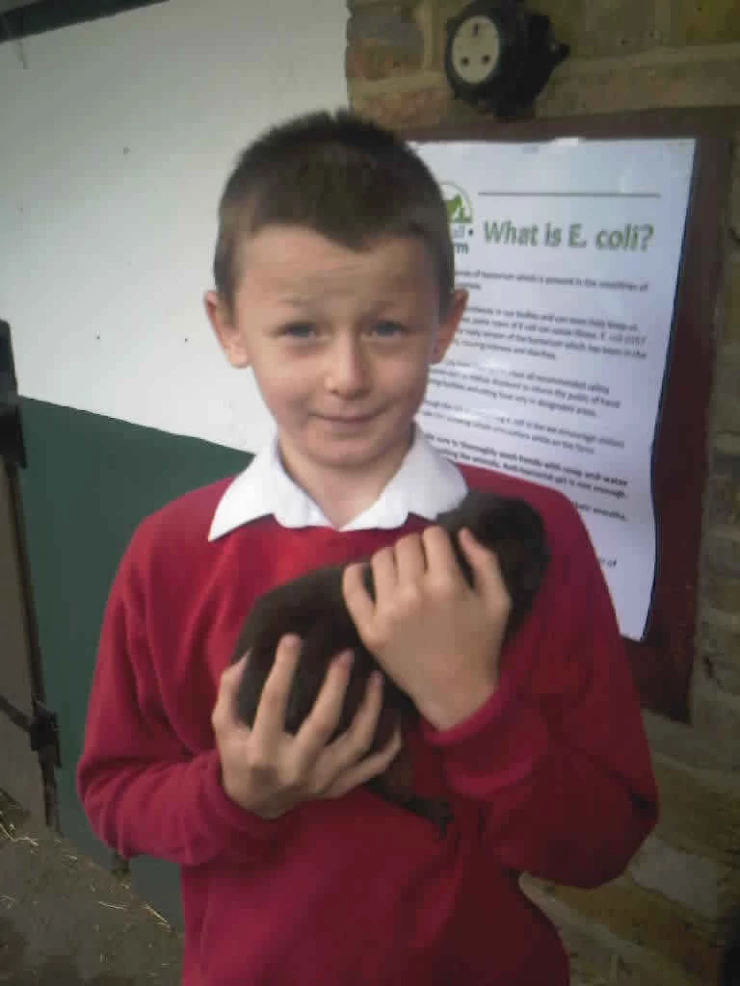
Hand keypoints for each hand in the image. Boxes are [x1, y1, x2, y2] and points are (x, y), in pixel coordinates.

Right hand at [211, 634, 401, 819]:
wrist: (255, 806)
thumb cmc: (240, 757)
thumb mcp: (224, 727)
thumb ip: (231, 691)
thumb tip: (250, 655)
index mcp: (263, 751)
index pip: (274, 702)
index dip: (283, 667)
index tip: (293, 638)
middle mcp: (295, 767)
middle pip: (323, 723)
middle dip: (336, 685)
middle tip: (345, 654)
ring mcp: (322, 781)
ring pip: (356, 743)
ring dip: (371, 708)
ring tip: (376, 677)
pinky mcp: (339, 788)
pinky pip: (372, 767)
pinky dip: (388, 745)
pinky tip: (395, 718)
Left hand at [343, 527, 510, 730]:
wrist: (456, 693)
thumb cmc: (480, 645)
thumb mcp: (499, 601)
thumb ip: (485, 561)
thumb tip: (460, 532)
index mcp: (447, 583)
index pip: (432, 535)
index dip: (439, 541)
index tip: (442, 554)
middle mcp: (413, 592)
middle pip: (405, 544)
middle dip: (417, 548)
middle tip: (423, 565)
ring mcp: (387, 611)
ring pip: (380, 558)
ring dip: (392, 559)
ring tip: (402, 573)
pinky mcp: (369, 629)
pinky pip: (352, 588)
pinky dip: (355, 574)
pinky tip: (365, 573)